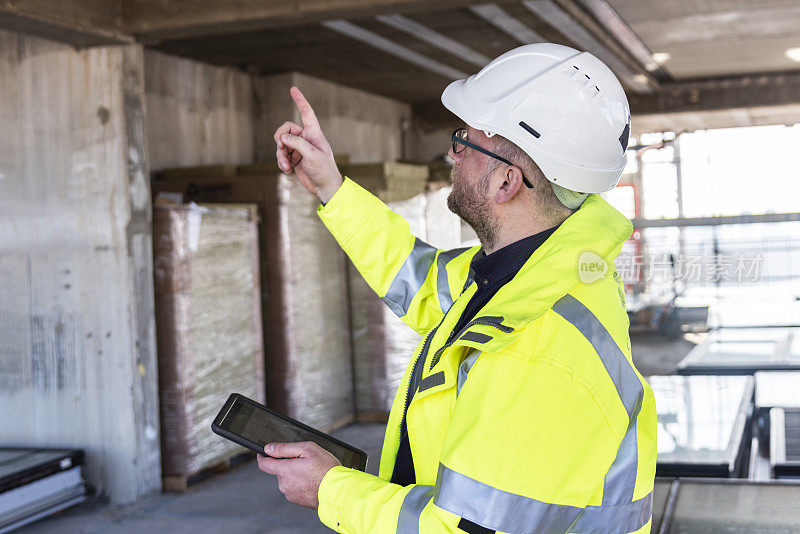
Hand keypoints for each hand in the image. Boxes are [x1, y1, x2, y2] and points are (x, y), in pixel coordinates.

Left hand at [256, 441, 340, 508]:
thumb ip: (285, 448)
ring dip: (295, 474)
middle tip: (304, 461)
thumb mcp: (307, 449)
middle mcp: (284, 484)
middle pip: (279, 470)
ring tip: (312, 472)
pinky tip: (313, 480)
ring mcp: (290, 494)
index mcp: (284, 470)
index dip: (262, 456)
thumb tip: (268, 448)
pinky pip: (295, 487)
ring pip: (288, 479)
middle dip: (288, 464)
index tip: (264, 452)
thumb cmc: (325, 468)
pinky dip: (301, 483)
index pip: (264, 464)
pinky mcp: (297, 500)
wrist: (338, 491)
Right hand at [274, 87, 342, 202]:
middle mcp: (306, 138)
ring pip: (282, 144)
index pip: (306, 113)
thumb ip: (297, 144)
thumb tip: (283, 137)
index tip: (293, 89)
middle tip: (280, 146)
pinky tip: (287, 170)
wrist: (324, 187)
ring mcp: (299, 148)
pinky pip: (282, 155)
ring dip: (280, 154)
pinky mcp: (294, 158)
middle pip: (286, 129)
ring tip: (285, 166)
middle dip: (280, 139)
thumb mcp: (312, 155)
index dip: (300, 101)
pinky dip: (281, 162)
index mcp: (314, 134)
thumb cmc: (324, 170)